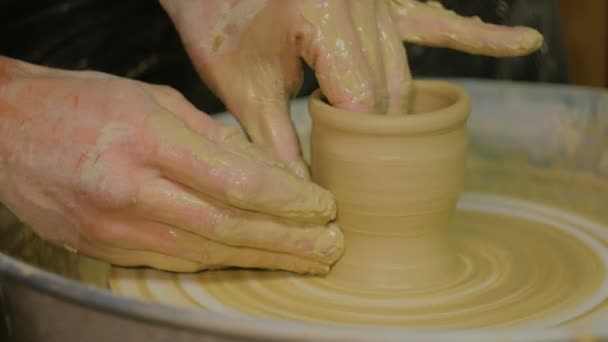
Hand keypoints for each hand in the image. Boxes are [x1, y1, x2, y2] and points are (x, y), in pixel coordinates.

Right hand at [0, 57, 342, 273]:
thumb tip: (265, 169)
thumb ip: (211, 137)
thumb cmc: (81, 104)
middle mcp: (132, 188)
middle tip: (330, 247)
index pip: (237, 180)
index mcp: (149, 139)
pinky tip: (252, 260)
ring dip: (262, 258)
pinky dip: (221, 261)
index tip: (322, 206)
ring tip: (304, 260)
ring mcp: (115, 225)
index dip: (287, 199)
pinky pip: (175, 260)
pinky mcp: (104, 247)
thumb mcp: (153, 99)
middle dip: (288, 240)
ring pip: (206, 251)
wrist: (7, 130)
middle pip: (229, 225)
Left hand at [162, 0, 541, 176]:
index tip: (351, 179)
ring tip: (392, 145)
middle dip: (377, 135)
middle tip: (362, 169)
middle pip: (390, 89)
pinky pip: (435, 22)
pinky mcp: (386, 1)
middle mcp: (360, 1)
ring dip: (395, 110)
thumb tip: (305, 193)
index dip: (359, 147)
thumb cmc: (220, 29)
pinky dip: (475, 38)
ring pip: (406, 71)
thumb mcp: (242, 90)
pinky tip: (522, 42)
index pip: (363, 101)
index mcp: (322, 15)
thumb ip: (275, 142)